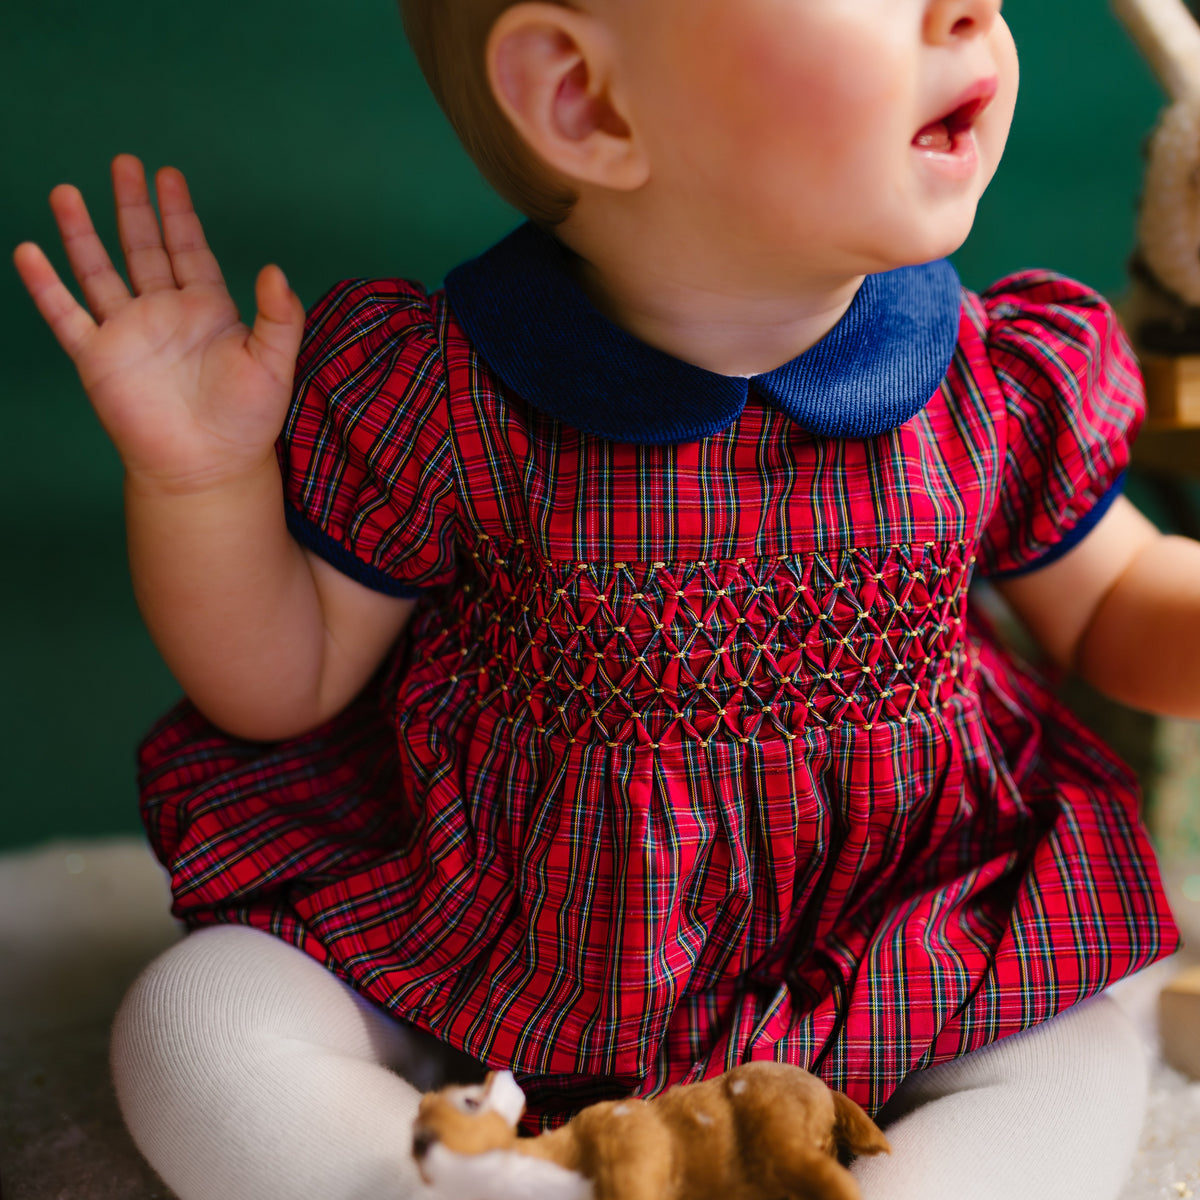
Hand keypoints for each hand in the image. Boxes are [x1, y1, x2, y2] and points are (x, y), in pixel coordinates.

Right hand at [13, 154, 305, 493]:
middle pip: (143, 247)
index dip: (178, 214)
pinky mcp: (99, 358)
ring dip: (82, 233)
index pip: (189, 249)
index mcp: (206, 310)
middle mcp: (163, 313)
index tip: (168, 175)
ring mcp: (128, 333)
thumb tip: (276, 270)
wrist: (208, 466)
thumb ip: (279, 316)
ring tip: (65, 191)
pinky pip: (66, 315)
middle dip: (133, 206)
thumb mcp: (274, 363)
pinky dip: (46, 286)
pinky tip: (30, 251)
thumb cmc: (247, 420)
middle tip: (124, 163)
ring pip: (98, 271)